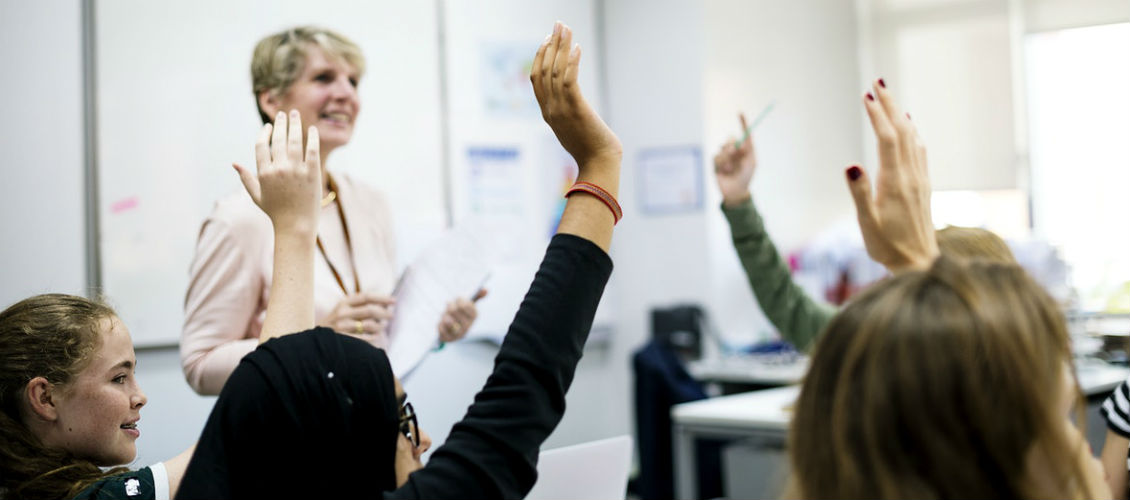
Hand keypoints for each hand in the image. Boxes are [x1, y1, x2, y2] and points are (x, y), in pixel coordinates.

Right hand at [234, 110, 321, 234]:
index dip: (264, 133)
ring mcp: (296, 171)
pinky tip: (312, 129)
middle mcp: (279, 169)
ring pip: (295, 141)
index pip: (261, 145)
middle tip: (284, 113)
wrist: (296, 225)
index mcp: (264, 173)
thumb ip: (246, 178)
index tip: (269, 126)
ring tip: (295, 114)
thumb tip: (234, 163)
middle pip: (278, 139)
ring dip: (295, 124)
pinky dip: (312, 138)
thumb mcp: (257, 196)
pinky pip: (312, 150)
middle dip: (281, 123)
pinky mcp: (312, 173)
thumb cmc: (276, 212)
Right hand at [318, 293, 395, 338]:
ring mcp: (342, 327)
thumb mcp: (342, 310)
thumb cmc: (334, 324)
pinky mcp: (344, 339)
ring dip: (380, 326)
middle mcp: (342, 313)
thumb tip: (385, 304)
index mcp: (343, 302)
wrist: (314, 341)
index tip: (394, 300)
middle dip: (384, 312)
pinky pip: (365, 338)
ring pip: (370, 325)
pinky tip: (376, 336)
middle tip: (392, 315)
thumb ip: (359, 305)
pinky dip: (374, 336)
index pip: (366, 296)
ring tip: (383, 326)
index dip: (382, 298)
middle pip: (370, 310)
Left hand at [436, 289, 486, 342]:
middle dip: (449, 306)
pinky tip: (442, 322)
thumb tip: (486, 290)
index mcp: (474, 316)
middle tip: (448, 305)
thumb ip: (477, 296)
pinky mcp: (449, 339)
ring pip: (448, 320)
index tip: (457, 299)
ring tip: (445, 315)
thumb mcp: (467, 305)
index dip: (459, 300)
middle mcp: (468, 326)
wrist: (451, 332)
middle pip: (454, 310)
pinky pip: (441, 328)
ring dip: (445, 315)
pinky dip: (440, 324)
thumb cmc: (459, 314)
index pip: (465, 304)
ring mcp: (459, 333)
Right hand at [531, 22, 621, 169]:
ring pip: (555, 72)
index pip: (536, 80)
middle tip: (557, 25)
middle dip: (550, 44)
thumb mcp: (574, 129)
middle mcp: (550, 109)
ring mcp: (561, 110)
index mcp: (548, 114)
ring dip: (560, 47)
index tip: (547, 40)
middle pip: (544, 70)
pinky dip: (571, 62)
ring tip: (566, 29)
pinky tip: (577, 48)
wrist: (599, 165)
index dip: (540, 57)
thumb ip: (569, 113)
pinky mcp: (576, 109)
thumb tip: (574, 102)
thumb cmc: (592, 150)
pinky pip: (569, 80)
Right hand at [713, 113, 755, 205]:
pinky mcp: (716, 163)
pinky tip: (724, 171)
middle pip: (731, 139)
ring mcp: (725, 156)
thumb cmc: (746, 177)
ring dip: (727, 158)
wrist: (735, 191)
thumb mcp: (751, 162)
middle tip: (735, 152)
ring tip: (731, 168)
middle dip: (732, 145)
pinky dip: (721, 163)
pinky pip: (716, 157)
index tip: (740, 113)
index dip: (742, 122)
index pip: (744, 133)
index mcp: (745, 149)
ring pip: (723, 148)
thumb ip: (748, 150)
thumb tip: (739, 141)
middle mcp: (734, 151)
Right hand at [845, 79, 937, 271]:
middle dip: (889, 105)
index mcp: (895, 182)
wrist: (919, 264)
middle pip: (902, 132)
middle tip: (878, 82)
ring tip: (889, 97)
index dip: (878, 115)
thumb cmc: (888, 246)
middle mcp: (911, 176)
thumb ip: (859, 192)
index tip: (867, 95)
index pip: (887, 139)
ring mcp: (919, 180)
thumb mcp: (867, 223)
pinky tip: (909, 127)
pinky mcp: (923, 186)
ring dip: (900, 115)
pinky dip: (912, 133)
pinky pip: (919, 151)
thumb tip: (850, 163)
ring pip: (912, 138)